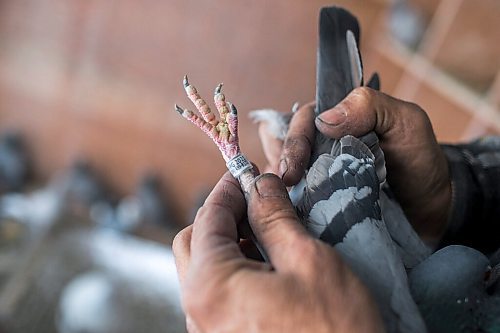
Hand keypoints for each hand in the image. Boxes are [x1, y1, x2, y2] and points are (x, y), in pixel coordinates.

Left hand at [173, 172, 383, 332]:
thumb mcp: (307, 261)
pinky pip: (215, 292)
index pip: (207, 218)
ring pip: (203, 268)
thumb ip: (275, 217)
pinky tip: (264, 262)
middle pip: (194, 242)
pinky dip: (232, 268)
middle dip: (221, 214)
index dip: (228, 189)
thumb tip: (261, 185)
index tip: (246, 172)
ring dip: (227, 240)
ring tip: (265, 228)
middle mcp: (198, 310)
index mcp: (211, 285)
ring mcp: (208, 329)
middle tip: (256, 200)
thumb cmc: (334, 330)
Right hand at [262, 87, 450, 241]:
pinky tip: (290, 212)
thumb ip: (369, 106)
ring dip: (278, 184)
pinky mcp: (319, 203)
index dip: (293, 141)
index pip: (300, 121)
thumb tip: (323, 119)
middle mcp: (322, 146)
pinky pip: (292, 200)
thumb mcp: (405, 122)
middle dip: (282, 162)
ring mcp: (318, 175)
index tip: (295, 168)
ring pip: (280, 172)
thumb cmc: (419, 162)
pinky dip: (286, 203)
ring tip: (286, 198)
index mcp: (338, 121)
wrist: (434, 210)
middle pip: (282, 145)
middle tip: (289, 183)